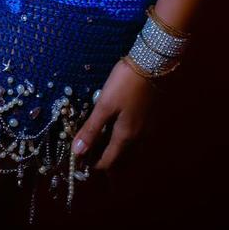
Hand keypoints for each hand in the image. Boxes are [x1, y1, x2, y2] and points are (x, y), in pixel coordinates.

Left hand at [71, 57, 158, 171]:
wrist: (151, 64)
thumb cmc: (124, 83)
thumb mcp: (104, 104)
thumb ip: (91, 129)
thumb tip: (77, 152)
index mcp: (125, 137)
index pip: (108, 163)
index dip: (93, 165)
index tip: (80, 161)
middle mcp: (138, 139)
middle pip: (121, 161)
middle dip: (105, 163)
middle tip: (89, 155)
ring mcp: (147, 130)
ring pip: (130, 153)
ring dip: (116, 155)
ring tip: (101, 145)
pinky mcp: (150, 120)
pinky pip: (136, 142)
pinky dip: (125, 144)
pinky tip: (117, 132)